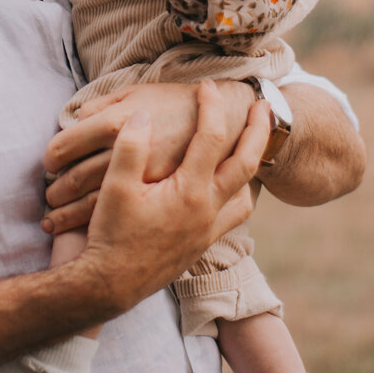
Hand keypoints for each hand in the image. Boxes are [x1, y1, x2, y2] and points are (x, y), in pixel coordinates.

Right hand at [76, 80, 269, 308]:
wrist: (109, 286)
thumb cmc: (110, 235)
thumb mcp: (115, 187)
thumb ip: (130, 146)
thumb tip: (143, 114)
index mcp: (189, 192)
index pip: (210, 137)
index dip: (211, 107)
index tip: (207, 86)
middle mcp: (207, 210)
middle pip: (246, 162)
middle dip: (258, 131)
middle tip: (263, 106)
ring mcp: (207, 230)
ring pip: (244, 194)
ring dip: (250, 166)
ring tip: (250, 147)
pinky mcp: (201, 245)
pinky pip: (231, 217)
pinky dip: (235, 197)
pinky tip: (223, 189)